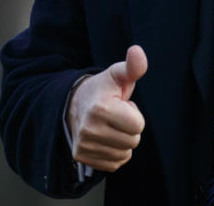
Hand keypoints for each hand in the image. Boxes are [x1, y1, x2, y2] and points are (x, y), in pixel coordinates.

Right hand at [68, 45, 147, 171]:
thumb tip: (136, 50)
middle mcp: (89, 129)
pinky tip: (106, 138)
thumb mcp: (118, 74)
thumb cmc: (103, 89)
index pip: (138, 125)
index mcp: (100, 108)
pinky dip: (114, 153)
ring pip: (124, 154)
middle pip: (133, 141)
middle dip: (130, 128)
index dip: (135, 114)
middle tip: (116, 116)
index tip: (122, 106)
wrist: (75, 104)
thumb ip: (133, 66)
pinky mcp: (82, 157)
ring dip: (122, 141)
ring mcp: (84, 145)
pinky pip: (114, 164)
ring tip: (110, 125)